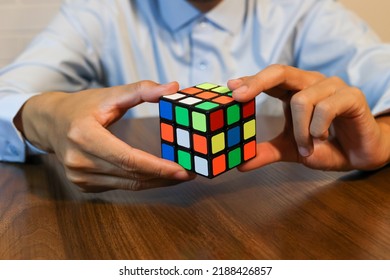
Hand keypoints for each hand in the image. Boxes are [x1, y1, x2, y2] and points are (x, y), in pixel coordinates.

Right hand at [16, 81, 195, 191]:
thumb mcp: (109, 94)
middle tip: (189, 173)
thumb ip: (142, 90)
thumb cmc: (81, 106)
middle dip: (164, 177)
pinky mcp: (84, 185)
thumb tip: (173, 86)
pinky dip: (141, 182)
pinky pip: (120, 186)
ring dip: (156, 182)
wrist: (50, 123)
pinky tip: (157, 176)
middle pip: (132, 175)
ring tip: (178, 176)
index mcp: (84, 136)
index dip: (158, 167)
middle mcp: (79, 161)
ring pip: (128, 185)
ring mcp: (79, 177)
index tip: (183, 170)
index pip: (129, 159)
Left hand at [228, 64, 389, 170]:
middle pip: (280, 71)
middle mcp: (311, 83)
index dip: (250, 81)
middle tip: (239, 97)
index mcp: (294, 91)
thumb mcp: (290, 150)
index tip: (230, 88)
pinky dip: (318, 129)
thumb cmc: (324, 146)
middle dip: (257, 82)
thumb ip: (267, 153)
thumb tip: (240, 164)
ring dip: (300, 130)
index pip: (269, 79)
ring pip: (302, 99)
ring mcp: (331, 86)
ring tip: (307, 146)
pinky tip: (322, 139)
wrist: (358, 156)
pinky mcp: (351, 96)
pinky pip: (326, 108)